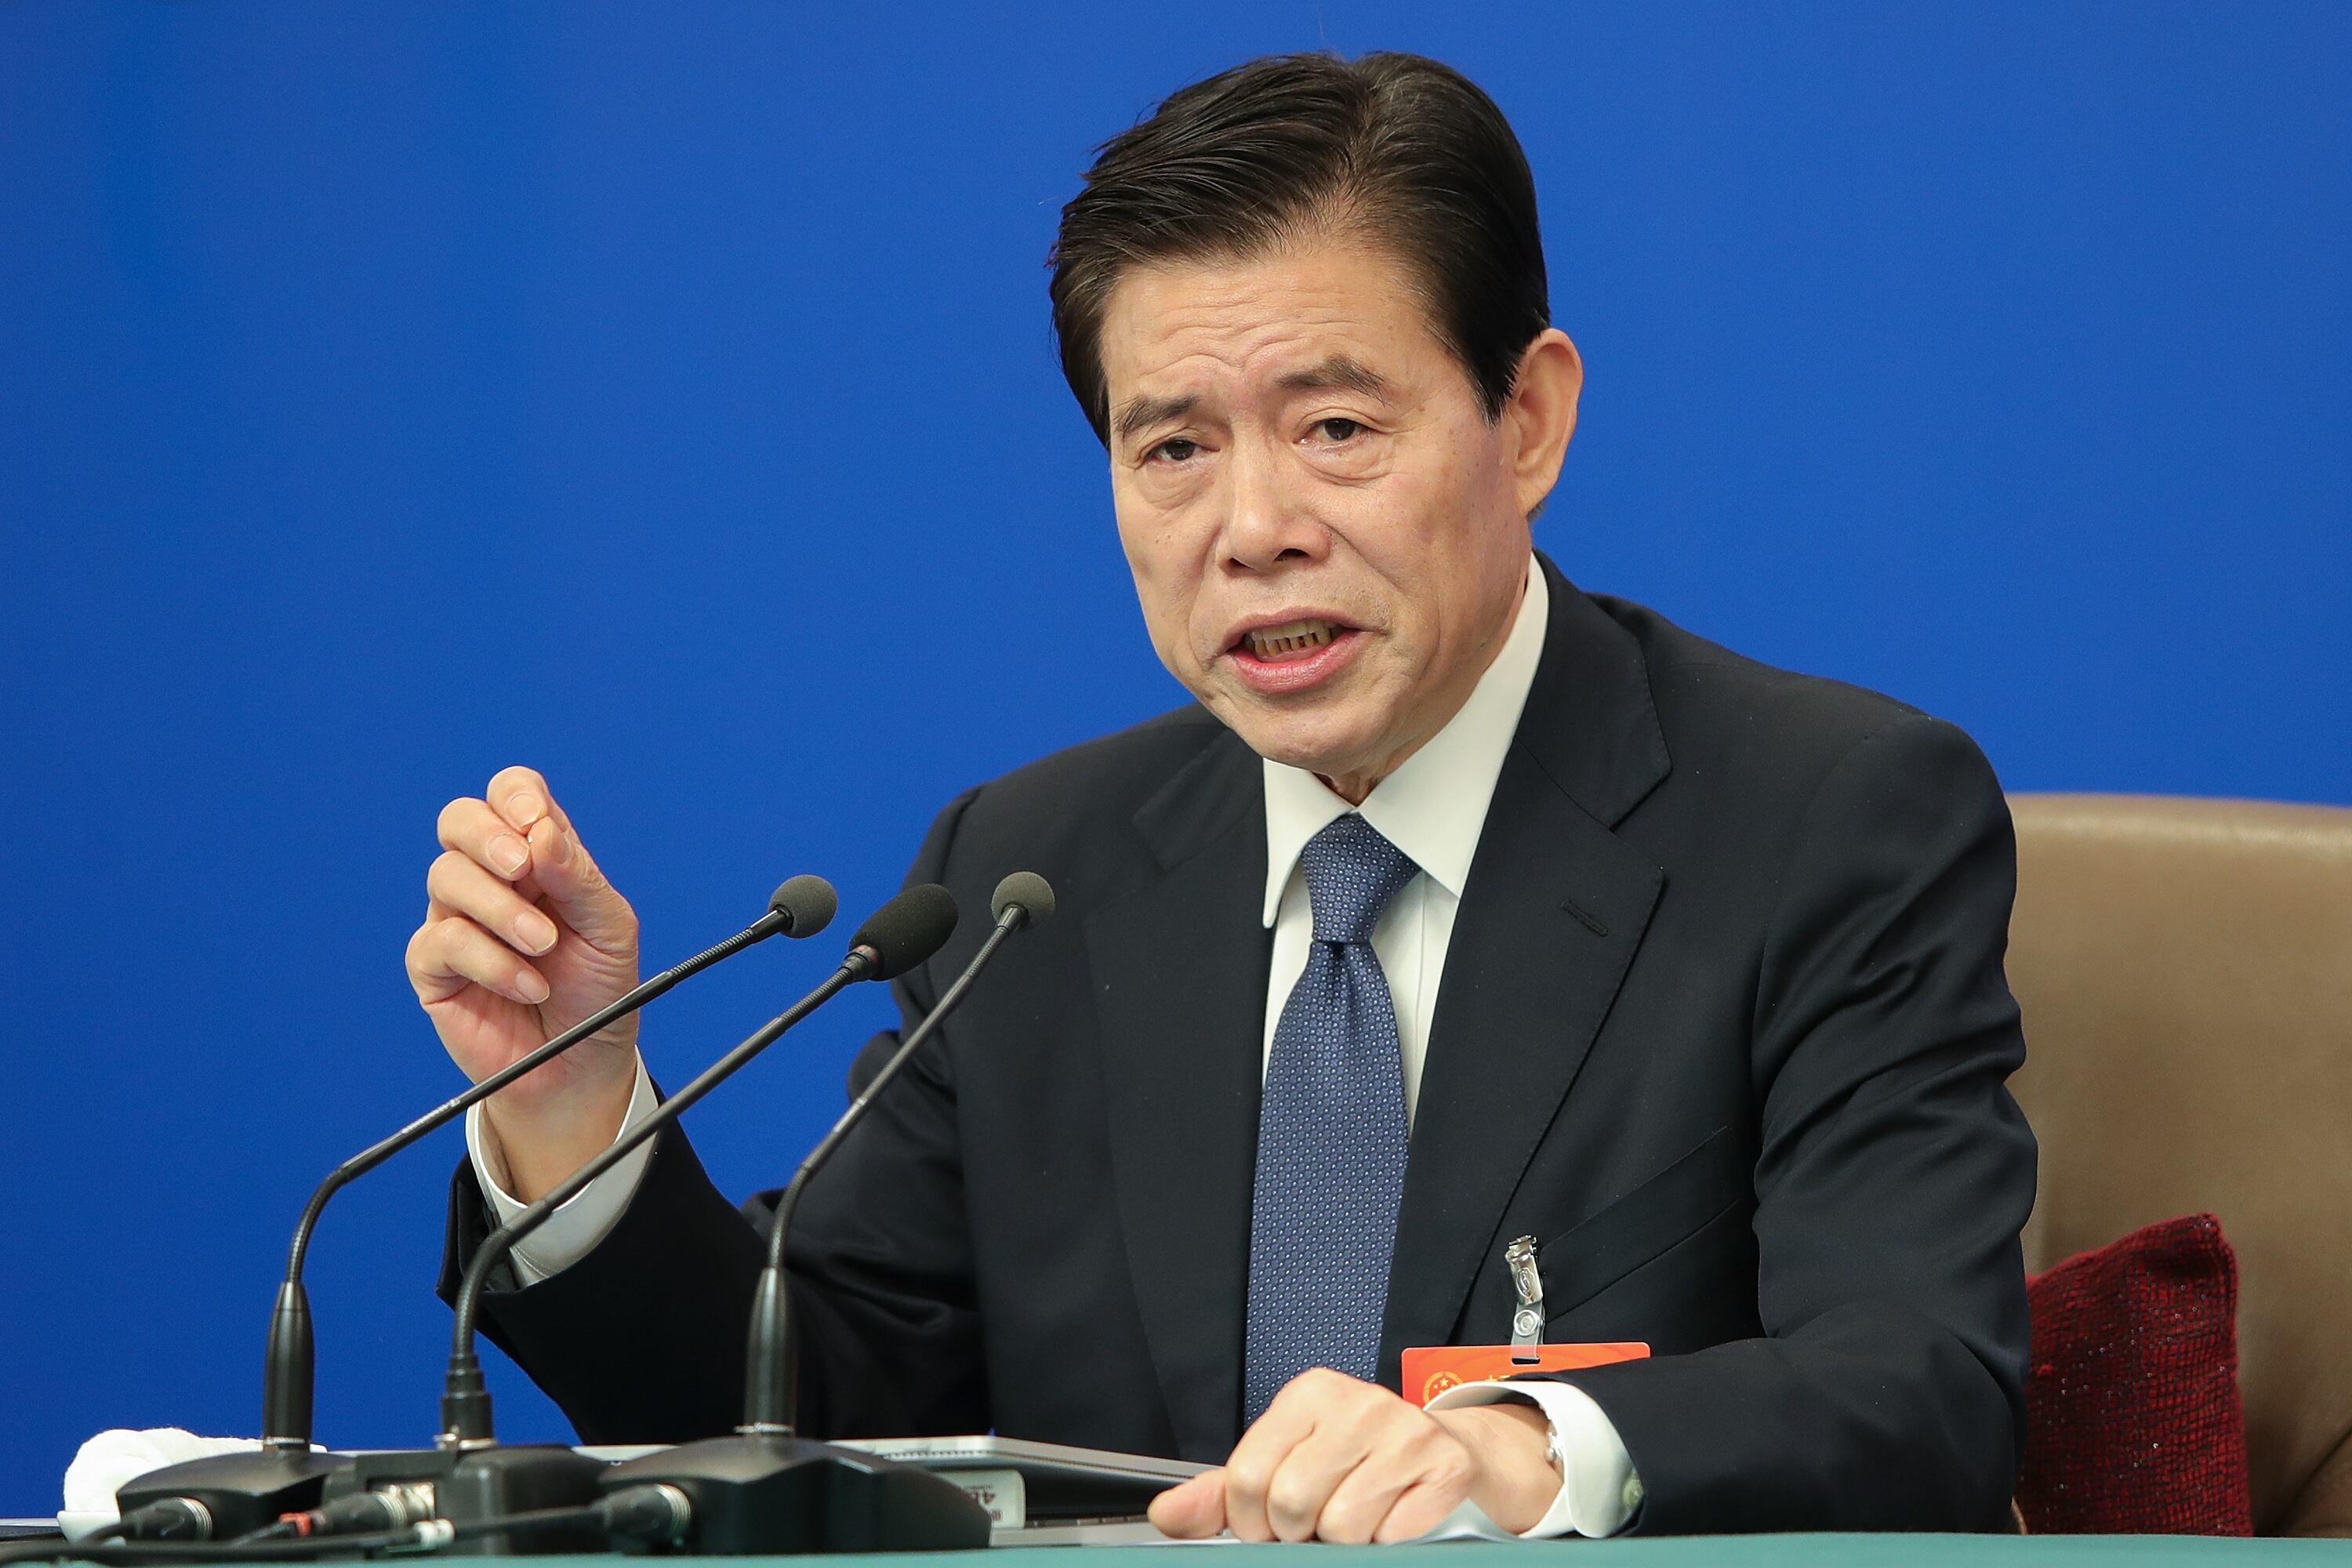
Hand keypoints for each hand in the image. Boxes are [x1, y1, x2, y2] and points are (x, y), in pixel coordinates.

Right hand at [404, 766, 640, 1198]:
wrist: (581, 1061)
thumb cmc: (598, 988)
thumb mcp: (609, 928)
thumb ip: (577, 877)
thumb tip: (542, 830)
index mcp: (538, 854)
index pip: (511, 795)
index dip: (515, 797)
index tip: (536, 825)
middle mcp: (491, 877)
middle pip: (460, 820)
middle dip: (488, 837)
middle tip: (524, 870)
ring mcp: (457, 918)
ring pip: (446, 876)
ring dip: (501, 910)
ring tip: (544, 947)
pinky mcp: (434, 966)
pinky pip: (442, 942)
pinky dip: (491, 962)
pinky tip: (528, 985)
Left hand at [1147, 1368, 1558, 1542]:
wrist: (1444, 1453)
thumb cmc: (1352, 1460)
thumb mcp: (1284, 1461)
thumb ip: (1221, 1493)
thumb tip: (1166, 1514)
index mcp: (1309, 1394)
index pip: (1248, 1477)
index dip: (1251, 1521)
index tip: (1268, 1524)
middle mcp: (1359, 1402)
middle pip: (1292, 1503)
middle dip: (1297, 1532)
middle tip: (1316, 1523)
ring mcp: (1406, 1432)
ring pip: (1342, 1527)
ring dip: (1344, 1541)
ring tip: (1356, 1515)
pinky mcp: (1446, 1467)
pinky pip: (1392, 1537)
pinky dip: (1387, 1541)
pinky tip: (1391, 1515)